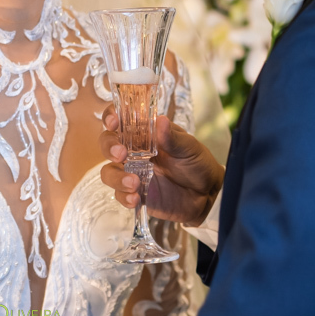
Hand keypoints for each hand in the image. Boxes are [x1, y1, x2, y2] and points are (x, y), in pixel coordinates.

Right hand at [99, 110, 223, 225]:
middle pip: (107, 143)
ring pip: (108, 171)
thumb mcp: (189, 148)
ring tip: (134, 183)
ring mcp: (132, 172)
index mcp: (145, 133)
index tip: (114, 122)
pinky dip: (124, 196)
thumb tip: (160, 120)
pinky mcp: (134, 193)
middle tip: (121, 154)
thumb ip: (173, 138)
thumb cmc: (197, 164)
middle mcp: (134, 151)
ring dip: (116, 177)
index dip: (111, 117)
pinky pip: (119, 195)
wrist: (207, 195)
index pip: (121, 119)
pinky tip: (136, 198)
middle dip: (109, 146)